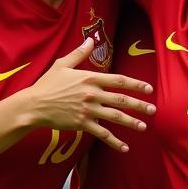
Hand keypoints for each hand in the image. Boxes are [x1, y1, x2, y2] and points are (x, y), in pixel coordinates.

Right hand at [24, 39, 154, 151]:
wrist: (34, 105)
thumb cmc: (48, 84)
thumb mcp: (62, 65)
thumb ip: (80, 53)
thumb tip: (91, 40)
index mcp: (90, 78)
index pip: (119, 81)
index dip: (136, 84)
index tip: (149, 89)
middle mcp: (92, 94)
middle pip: (122, 100)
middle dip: (140, 105)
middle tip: (153, 110)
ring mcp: (88, 110)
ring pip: (116, 117)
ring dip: (132, 122)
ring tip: (144, 127)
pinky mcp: (82, 124)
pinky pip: (102, 134)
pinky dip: (114, 142)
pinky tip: (125, 148)